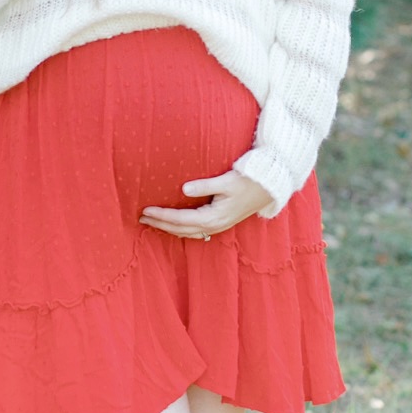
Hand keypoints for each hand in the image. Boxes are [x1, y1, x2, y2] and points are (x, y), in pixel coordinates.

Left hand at [140, 169, 272, 238]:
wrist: (270, 188)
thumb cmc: (249, 181)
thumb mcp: (226, 181)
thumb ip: (204, 185)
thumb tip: (183, 189)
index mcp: (213, 217)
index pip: (180, 219)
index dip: (161, 216)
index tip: (145, 211)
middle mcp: (214, 225)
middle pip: (180, 229)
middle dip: (160, 224)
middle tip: (141, 218)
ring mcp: (218, 226)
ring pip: (187, 232)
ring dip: (168, 228)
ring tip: (152, 222)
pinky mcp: (220, 222)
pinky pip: (195, 230)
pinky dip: (180, 228)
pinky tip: (174, 224)